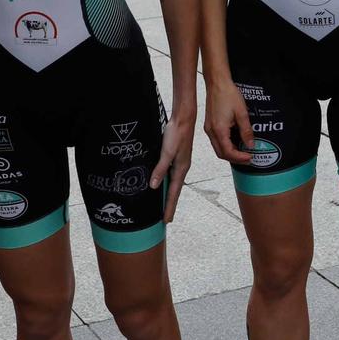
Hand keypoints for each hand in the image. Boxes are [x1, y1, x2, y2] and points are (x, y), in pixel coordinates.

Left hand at [154, 97, 196, 220]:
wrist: (183, 119)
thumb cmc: (177, 134)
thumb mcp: (167, 152)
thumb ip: (160, 169)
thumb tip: (155, 186)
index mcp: (181, 169)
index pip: (174, 193)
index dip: (170, 207)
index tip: (166, 220)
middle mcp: (182, 168)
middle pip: (175, 191)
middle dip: (170, 205)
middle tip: (165, 218)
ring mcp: (179, 163)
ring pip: (173, 183)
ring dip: (169, 195)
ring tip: (164, 205)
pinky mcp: (176, 157)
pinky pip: (171, 175)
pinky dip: (167, 183)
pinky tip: (162, 183)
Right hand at [202, 80, 253, 164]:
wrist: (217, 83)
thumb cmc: (227, 94)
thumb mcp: (242, 113)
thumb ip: (246, 131)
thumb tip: (250, 144)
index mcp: (219, 130)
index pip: (228, 152)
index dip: (240, 158)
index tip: (250, 157)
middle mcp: (211, 131)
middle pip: (221, 154)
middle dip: (235, 159)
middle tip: (248, 158)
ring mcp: (208, 129)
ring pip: (218, 149)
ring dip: (230, 153)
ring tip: (243, 152)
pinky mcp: (209, 125)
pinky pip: (216, 141)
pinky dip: (225, 146)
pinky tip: (235, 143)